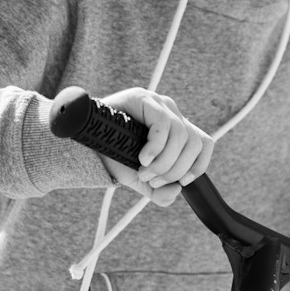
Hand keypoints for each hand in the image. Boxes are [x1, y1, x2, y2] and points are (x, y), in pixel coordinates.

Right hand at [91, 87, 212, 207]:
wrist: (85, 146)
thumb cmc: (114, 158)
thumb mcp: (141, 180)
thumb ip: (160, 192)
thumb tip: (177, 191)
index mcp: (176, 130)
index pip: (204, 143)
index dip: (198, 165)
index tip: (182, 182)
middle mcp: (172, 114)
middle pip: (194, 144)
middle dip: (175, 169)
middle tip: (153, 180)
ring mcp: (159, 104)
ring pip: (181, 136)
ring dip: (163, 162)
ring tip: (143, 171)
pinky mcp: (144, 98)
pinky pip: (163, 125)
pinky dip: (156, 147)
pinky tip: (142, 158)